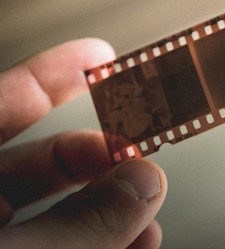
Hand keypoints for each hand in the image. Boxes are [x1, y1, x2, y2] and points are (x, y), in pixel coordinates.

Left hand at [0, 39, 167, 248]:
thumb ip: (80, 221)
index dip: (55, 74)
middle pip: (44, 159)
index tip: (102, 56)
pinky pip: (63, 247)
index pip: (4, 101)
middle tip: (141, 154)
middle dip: (103, 155)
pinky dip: (103, 245)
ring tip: (148, 218)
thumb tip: (143, 182)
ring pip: (60, 214)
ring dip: (114, 212)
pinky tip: (135, 245)